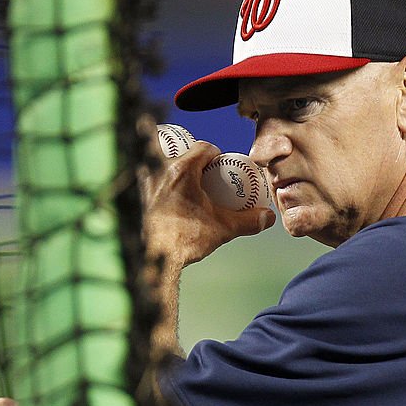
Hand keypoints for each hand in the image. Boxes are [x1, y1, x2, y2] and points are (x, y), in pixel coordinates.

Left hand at [143, 138, 274, 269]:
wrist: (154, 258)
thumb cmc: (185, 240)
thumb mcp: (223, 228)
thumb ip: (248, 221)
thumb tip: (267, 217)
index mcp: (182, 169)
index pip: (204, 147)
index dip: (216, 154)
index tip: (221, 166)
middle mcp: (160, 169)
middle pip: (182, 151)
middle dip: (195, 159)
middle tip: (205, 176)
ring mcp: (146, 181)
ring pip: (162, 162)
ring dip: (175, 166)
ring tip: (188, 184)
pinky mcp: (138, 195)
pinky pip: (150, 177)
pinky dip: (160, 180)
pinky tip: (168, 194)